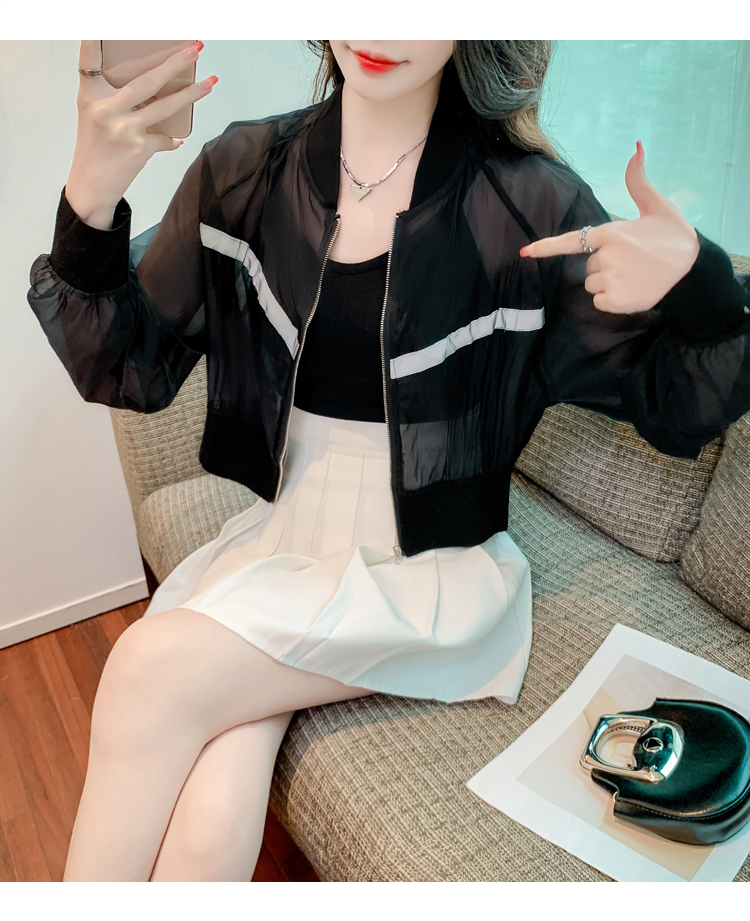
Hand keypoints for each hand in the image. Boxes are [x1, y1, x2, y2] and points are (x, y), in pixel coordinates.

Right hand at [65, 40, 217, 228]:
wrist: (91, 186)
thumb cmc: (94, 149)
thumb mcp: (94, 116)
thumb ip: (114, 99)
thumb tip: (153, 86)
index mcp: (91, 97)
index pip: (90, 62)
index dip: (93, 41)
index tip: (99, 27)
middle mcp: (105, 110)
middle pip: (146, 81)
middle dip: (174, 63)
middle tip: (194, 48)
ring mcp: (124, 129)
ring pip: (165, 106)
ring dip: (191, 94)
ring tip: (210, 83)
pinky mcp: (139, 149)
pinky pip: (165, 138)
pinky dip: (171, 138)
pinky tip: (174, 139)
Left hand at [519, 141, 700, 313]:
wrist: (694, 267)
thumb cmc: (673, 233)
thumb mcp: (656, 204)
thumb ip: (637, 180)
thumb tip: (636, 146)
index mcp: (611, 233)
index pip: (571, 241)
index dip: (546, 247)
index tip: (525, 253)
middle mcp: (608, 256)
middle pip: (589, 265)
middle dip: (605, 263)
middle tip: (633, 259)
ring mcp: (612, 280)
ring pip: (592, 283)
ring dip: (607, 281)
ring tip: (634, 274)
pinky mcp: (617, 300)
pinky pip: (599, 301)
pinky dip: (612, 299)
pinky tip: (632, 289)